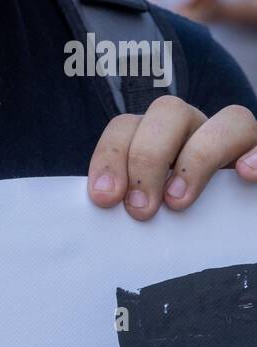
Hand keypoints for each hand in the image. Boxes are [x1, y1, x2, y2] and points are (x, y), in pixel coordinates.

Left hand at [88, 95, 256, 218]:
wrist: (234, 234)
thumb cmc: (185, 223)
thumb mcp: (153, 210)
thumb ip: (133, 202)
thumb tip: (104, 209)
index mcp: (159, 138)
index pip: (127, 126)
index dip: (110, 155)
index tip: (104, 197)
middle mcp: (197, 130)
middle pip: (169, 111)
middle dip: (148, 157)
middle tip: (141, 209)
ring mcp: (234, 140)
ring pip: (226, 118)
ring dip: (198, 158)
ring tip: (179, 202)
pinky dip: (255, 154)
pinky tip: (245, 175)